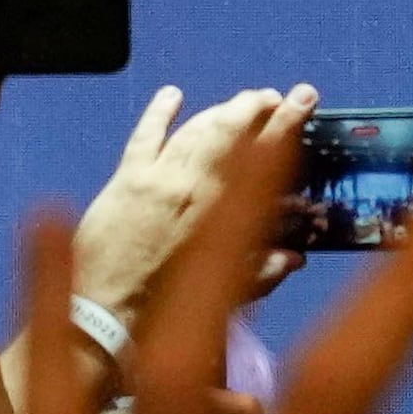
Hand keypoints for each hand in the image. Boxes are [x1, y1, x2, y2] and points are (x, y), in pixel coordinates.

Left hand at [73, 86, 313, 323]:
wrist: (107, 318)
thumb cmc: (172, 311)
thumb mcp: (230, 296)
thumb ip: (265, 271)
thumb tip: (296, 256)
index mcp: (225, 210)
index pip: (263, 153)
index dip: (287, 122)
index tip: (304, 98)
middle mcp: (194, 184)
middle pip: (228, 130)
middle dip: (255, 107)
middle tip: (275, 97)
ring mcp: (158, 177)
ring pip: (194, 129)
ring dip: (220, 110)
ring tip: (241, 102)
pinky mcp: (126, 179)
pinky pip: (145, 136)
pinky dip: (159, 113)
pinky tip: (172, 95)